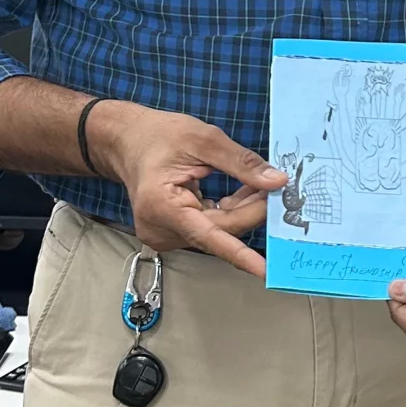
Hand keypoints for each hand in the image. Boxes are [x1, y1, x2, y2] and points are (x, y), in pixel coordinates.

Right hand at [91, 103, 283, 276]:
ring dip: (243, 210)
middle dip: (251, 211)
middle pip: (220, 231)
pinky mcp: (175, 233)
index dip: (239, 253)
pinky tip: (246, 194)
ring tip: (261, 185)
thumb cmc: (157, 136)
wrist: (128, 141)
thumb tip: (276, 182)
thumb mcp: (203, 140)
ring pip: (219, 231)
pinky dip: (231, 211)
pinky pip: (212, 228)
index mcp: (161, 206)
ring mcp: (166, 234)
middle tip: (277, 188)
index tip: (263, 270)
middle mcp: (161, 229)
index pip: (208, 236)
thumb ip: (241, 163)